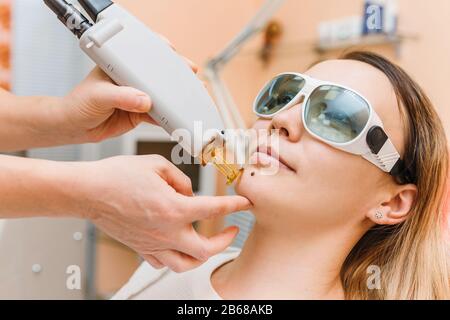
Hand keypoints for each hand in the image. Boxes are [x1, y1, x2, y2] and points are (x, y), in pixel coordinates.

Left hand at [60, 37, 197, 143]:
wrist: (74, 127)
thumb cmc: (79, 104)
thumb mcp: (98, 96)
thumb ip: (122, 97)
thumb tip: (145, 101)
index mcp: (121, 66)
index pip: (145, 55)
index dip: (163, 55)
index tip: (177, 58)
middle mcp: (131, 80)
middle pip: (159, 75)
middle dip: (178, 76)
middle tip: (192, 78)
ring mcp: (137, 96)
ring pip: (162, 96)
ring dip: (176, 99)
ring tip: (190, 101)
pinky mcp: (139, 113)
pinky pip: (158, 114)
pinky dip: (169, 118)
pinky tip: (177, 119)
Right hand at [77, 155, 251, 271]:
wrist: (89, 191)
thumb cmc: (117, 176)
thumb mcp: (157, 165)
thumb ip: (181, 179)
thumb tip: (190, 192)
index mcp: (173, 209)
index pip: (214, 209)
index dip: (234, 205)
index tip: (244, 203)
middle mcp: (166, 232)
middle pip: (205, 250)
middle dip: (224, 241)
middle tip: (231, 229)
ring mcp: (153, 244)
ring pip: (185, 264)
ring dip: (202, 256)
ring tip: (209, 244)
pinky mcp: (140, 248)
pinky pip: (163, 262)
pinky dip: (176, 257)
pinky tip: (178, 246)